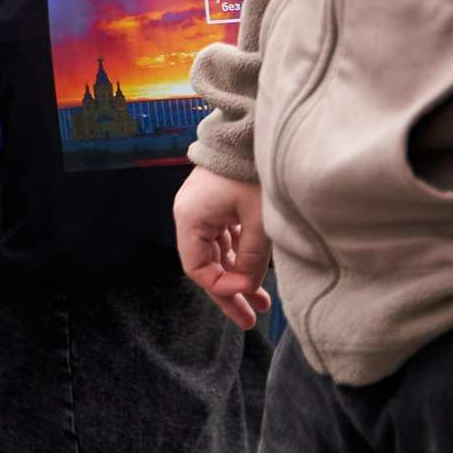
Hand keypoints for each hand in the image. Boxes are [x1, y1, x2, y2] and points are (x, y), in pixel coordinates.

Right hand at [175, 165, 273, 329]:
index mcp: (190, 218)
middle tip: (249, 320)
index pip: (198, 268)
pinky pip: (224, 238)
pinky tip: (256, 273)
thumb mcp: (258, 220)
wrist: (248, 132)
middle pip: (206, 265)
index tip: (249, 292)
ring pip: (217, 254)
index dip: (222, 287)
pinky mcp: (216, 203)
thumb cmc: (252, 172)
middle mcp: (190, 214)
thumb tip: (249, 289)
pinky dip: (239, 256)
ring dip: (237, 276)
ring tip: (262, 303)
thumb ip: (252, 259)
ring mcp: (202, 208)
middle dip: (229, 292)